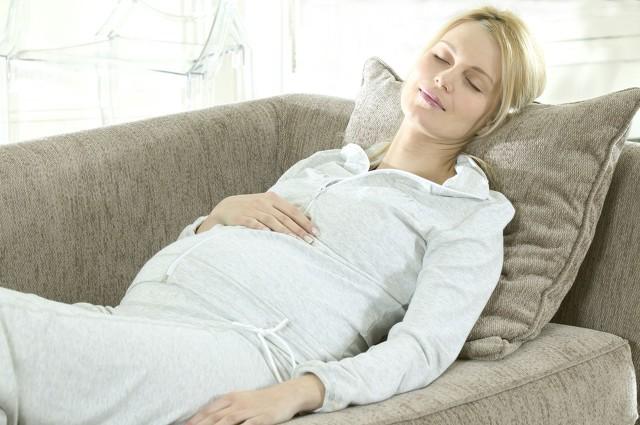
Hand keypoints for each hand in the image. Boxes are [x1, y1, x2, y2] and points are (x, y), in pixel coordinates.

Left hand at [185, 378, 311, 424]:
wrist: (286, 394)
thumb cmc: (261, 400)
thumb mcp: (240, 400)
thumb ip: (223, 409)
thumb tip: (204, 419)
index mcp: (230, 398)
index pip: (207, 412)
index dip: (194, 421)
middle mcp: (237, 404)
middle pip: (213, 418)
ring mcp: (249, 411)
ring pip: (227, 422)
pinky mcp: (262, 419)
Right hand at [199, 192, 318, 241]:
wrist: (225, 208)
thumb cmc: (251, 208)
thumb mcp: (266, 204)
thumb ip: (281, 210)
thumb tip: (302, 221)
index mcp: (272, 198)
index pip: (292, 210)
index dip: (305, 221)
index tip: (315, 232)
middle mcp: (264, 202)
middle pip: (285, 217)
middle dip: (298, 230)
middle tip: (309, 241)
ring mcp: (252, 209)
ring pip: (272, 221)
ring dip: (285, 232)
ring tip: (296, 242)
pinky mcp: (242, 217)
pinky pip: (254, 223)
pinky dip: (263, 229)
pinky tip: (271, 236)